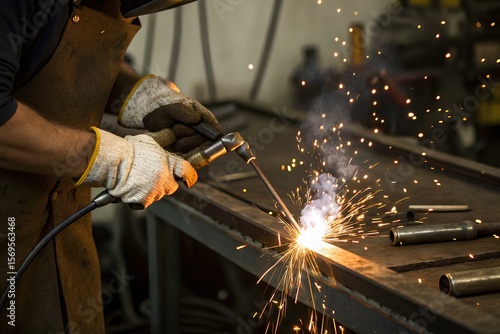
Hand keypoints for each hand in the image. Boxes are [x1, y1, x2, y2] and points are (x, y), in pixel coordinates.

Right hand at [75, 127, 196, 207]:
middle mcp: (165, 179)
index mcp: (169, 163)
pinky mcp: (144, 200)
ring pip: (159, 194)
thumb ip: (163, 150)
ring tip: (139, 179)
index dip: (190, 177)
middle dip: (166, 182)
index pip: (187, 172)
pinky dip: (140, 198)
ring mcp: (155, 191)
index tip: (188, 180)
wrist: (114, 162)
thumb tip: (168, 148)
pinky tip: (133, 188)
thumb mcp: (151, 142)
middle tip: (153, 176)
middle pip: (173, 186)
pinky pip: (145, 202)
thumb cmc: (130, 149)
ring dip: (152, 189)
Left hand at [118, 75, 220, 152]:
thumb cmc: (164, 106)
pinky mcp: (184, 151)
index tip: (196, 132)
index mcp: (204, 119)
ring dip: (183, 144)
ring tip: (171, 132)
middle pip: (206, 144)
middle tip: (176, 129)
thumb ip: (185, 112)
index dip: (210, 136)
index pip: (215, 131)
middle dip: (190, 139)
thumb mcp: (172, 107)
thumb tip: (197, 119)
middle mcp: (201, 132)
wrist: (151, 113)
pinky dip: (178, 151)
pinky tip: (170, 142)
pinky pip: (187, 157)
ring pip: (196, 151)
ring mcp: (193, 142)